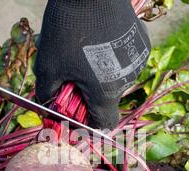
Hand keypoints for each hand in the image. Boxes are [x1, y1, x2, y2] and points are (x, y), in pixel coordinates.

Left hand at [34, 0, 150, 128]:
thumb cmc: (68, 28)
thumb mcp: (48, 64)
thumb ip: (46, 92)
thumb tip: (46, 105)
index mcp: (106, 91)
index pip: (103, 123)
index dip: (88, 124)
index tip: (74, 115)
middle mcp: (127, 80)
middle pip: (106, 99)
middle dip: (88, 94)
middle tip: (71, 76)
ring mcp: (138, 60)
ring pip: (116, 78)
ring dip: (100, 74)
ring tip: (83, 53)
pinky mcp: (142, 42)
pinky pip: (125, 60)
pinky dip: (112, 58)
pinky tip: (99, 40)